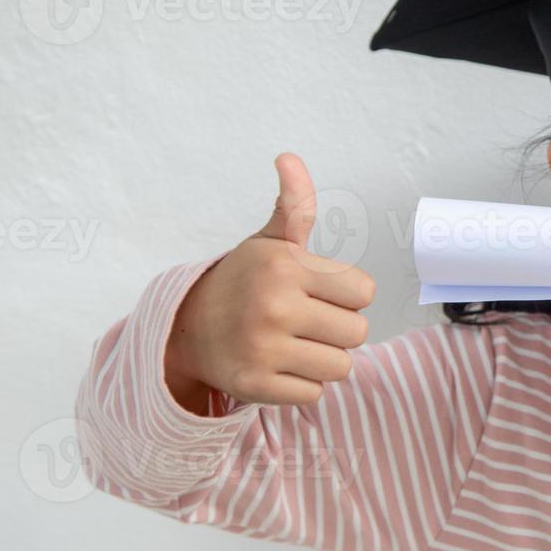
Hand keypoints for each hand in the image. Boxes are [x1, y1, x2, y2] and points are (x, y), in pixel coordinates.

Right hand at [166, 152, 377, 406]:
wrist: (186, 329)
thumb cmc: (245, 282)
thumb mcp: (269, 242)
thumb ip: (294, 205)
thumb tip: (288, 157)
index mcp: (285, 267)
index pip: (364, 292)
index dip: (347, 294)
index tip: (317, 292)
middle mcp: (273, 306)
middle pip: (358, 333)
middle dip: (338, 329)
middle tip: (305, 321)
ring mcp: (262, 349)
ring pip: (341, 367)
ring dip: (323, 359)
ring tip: (293, 344)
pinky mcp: (255, 386)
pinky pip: (314, 394)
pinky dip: (301, 385)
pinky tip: (277, 366)